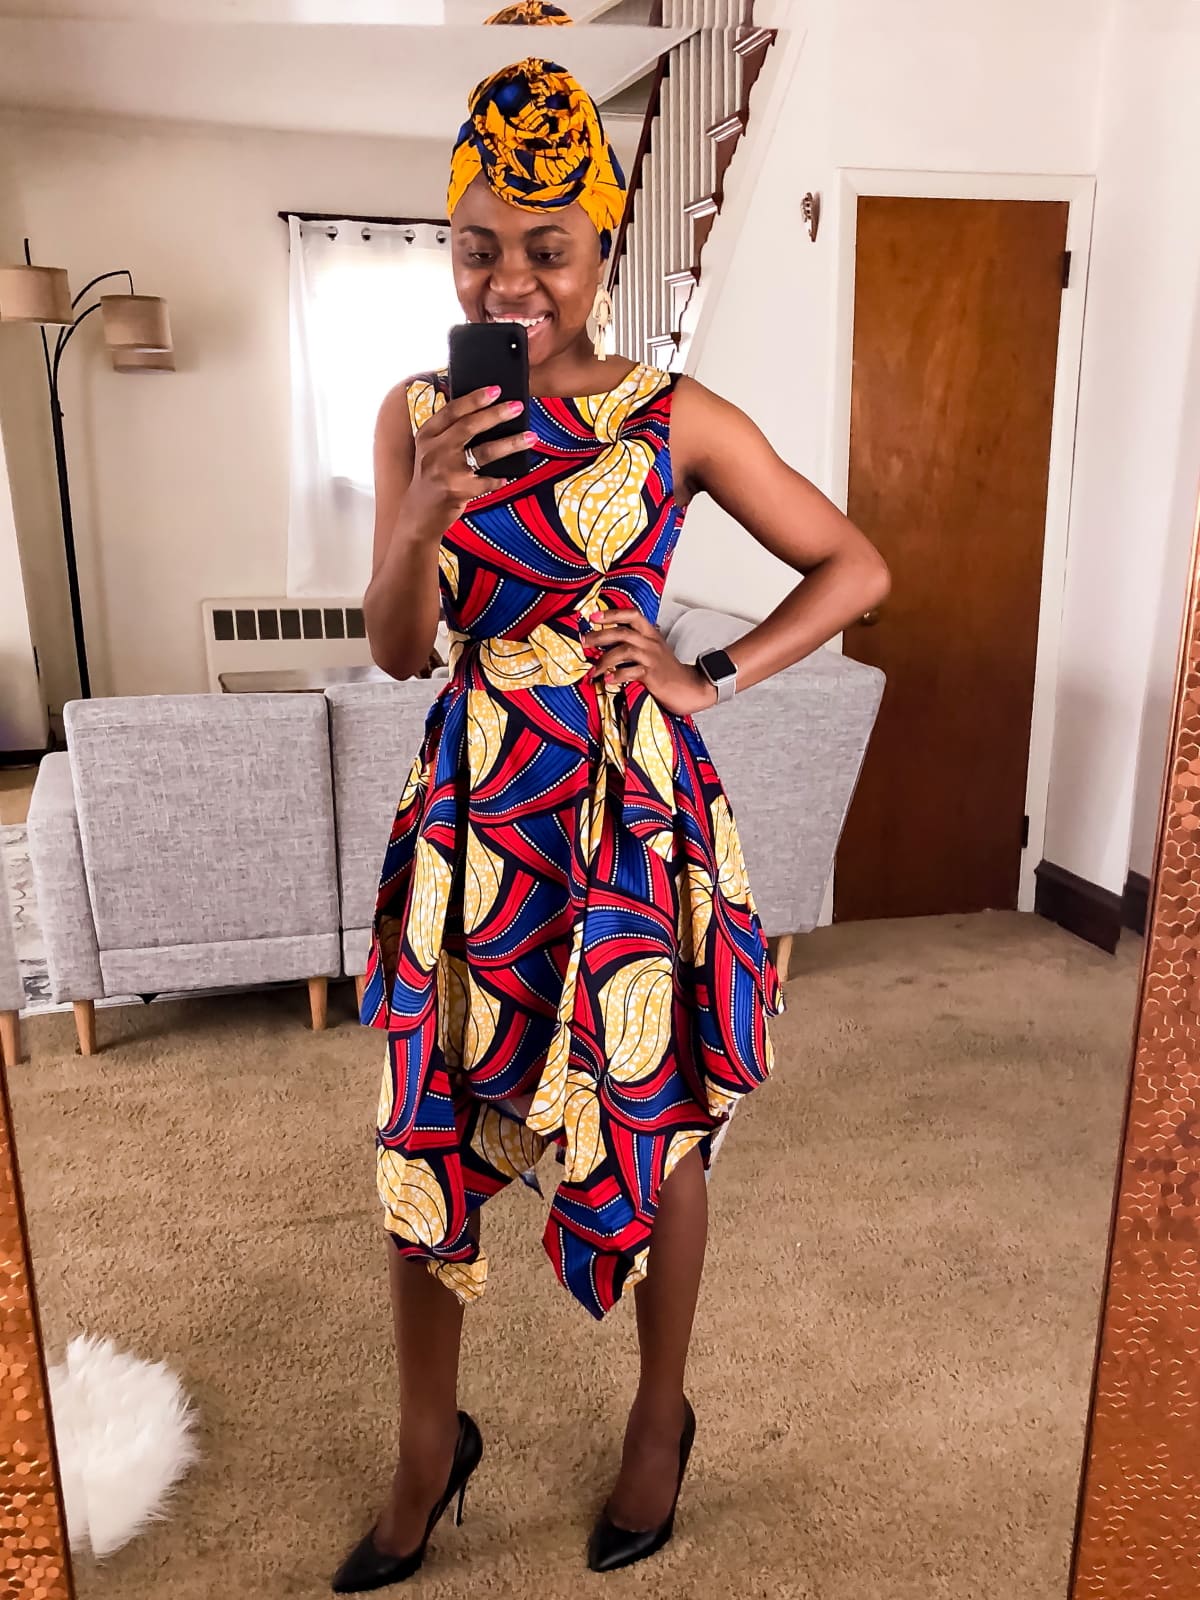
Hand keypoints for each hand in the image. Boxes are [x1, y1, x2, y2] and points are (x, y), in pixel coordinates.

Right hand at [409, 386, 533, 526]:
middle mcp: (434, 451)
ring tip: (530, 437)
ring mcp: (446, 472)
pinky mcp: (458, 491)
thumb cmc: (432, 476)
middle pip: (469, 426)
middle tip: (518, 407)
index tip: (496, 389)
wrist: (419, 514)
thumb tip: (484, 410)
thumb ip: (448, 432)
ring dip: (511, 444)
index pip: (452, 410)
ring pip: (485, 452)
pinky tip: (508, 475)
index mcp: (427, 435)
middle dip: (497, 414)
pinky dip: (500, 478)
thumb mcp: (431, 450)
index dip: (475, 398)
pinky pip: (488, 481)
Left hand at [584, 609, 717, 715]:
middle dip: (600, 635)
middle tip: (584, 641)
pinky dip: (617, 675)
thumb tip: (610, 642)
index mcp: (651, 634)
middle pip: (623, 632)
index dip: (612, 614)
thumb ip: (637, 643)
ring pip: (624, 650)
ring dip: (605, 659)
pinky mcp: (653, 675)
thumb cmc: (669, 671)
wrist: (691, 687)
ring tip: (593, 670)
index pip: (632, 615)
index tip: (594, 617)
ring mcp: (652, 658)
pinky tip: (608, 680)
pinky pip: (631, 671)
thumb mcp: (655, 650)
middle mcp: (651, 643)